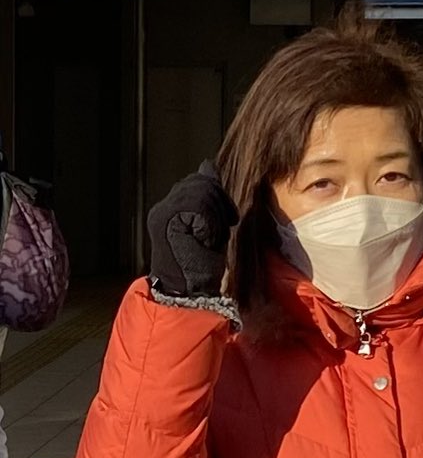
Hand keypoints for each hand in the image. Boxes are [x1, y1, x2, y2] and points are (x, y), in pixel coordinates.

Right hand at [147, 161, 237, 298]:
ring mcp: (163, 213)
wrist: (187, 293)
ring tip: (210, 237)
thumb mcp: (210, 226)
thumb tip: (208, 165)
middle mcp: (163, 208)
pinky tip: (206, 239)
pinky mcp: (167, 219)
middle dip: (219, 204)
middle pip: (200, 183)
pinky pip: (199, 205)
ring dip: (216, 215)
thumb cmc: (201, 267)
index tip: (225, 221)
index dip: (217, 198)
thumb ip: (209, 199)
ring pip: (202, 192)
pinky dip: (210, 223)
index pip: (198, 183)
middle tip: (220, 230)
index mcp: (171, 209)